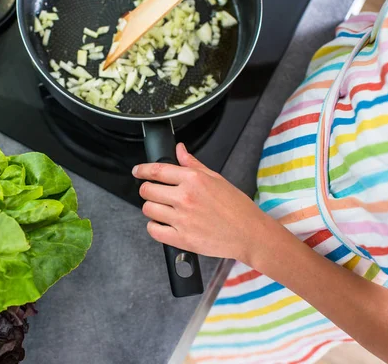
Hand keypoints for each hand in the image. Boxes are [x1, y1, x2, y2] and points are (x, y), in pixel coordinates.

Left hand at [132, 143, 277, 263]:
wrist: (250, 234)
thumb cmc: (237, 207)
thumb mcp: (216, 178)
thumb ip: (193, 164)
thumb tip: (179, 149)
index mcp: (194, 180)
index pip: (157, 170)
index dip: (142, 170)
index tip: (137, 171)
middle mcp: (185, 197)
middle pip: (147, 190)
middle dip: (147, 190)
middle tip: (155, 193)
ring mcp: (182, 219)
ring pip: (148, 209)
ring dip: (151, 208)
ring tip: (162, 209)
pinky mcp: (182, 239)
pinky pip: (154, 230)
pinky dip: (154, 227)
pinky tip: (163, 224)